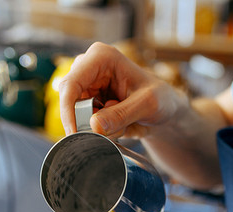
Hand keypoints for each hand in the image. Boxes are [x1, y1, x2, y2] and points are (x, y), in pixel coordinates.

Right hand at [58, 42, 186, 138]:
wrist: (164, 109)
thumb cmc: (160, 98)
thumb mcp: (147, 105)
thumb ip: (121, 115)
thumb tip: (94, 126)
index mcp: (101, 57)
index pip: (71, 84)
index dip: (68, 110)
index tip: (76, 133)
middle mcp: (89, 68)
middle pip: (70, 101)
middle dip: (89, 122)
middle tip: (114, 129)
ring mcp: (87, 85)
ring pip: (77, 115)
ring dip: (99, 128)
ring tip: (124, 124)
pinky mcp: (88, 101)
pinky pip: (85, 122)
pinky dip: (101, 130)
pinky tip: (120, 124)